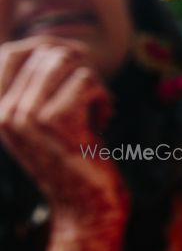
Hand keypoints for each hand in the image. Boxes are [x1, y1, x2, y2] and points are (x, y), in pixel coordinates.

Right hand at [0, 39, 127, 225]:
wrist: (86, 206)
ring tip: (94, 110)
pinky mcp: (54, 120)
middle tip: (90, 97)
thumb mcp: (43, 119)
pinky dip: (102, 97)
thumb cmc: (72, 158)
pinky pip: (86, 80)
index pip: (11, 51)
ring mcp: (25, 115)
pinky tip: (101, 122)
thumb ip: (39, 83)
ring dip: (90, 82)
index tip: (75, 65)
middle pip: (45, 51)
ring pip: (66, 60)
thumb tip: (55, 44)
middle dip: (78, 68)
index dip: (47, 48)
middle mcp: (2, 112)